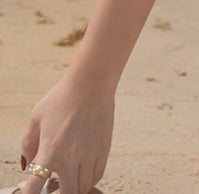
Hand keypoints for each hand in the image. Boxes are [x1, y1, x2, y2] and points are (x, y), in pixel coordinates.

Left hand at [19, 74, 113, 193]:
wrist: (91, 84)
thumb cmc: (62, 98)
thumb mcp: (36, 117)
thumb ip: (27, 144)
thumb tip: (28, 164)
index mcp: (51, 151)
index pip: (35, 187)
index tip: (32, 191)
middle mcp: (71, 158)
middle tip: (53, 186)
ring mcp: (90, 155)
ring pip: (83, 187)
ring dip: (74, 188)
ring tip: (68, 179)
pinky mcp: (103, 149)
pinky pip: (97, 176)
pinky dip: (88, 180)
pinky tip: (82, 172)